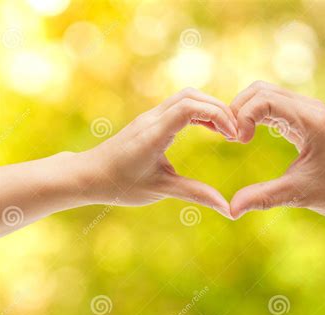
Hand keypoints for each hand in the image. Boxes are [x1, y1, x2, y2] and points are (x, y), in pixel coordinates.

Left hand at [77, 88, 237, 217]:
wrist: (88, 175)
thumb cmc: (120, 184)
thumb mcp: (161, 190)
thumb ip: (195, 194)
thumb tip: (227, 208)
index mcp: (154, 134)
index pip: (190, 107)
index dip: (217, 115)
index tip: (233, 135)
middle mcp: (152, 118)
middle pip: (191, 95)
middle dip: (218, 109)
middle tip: (236, 132)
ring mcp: (150, 116)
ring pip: (185, 97)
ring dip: (209, 108)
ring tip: (226, 131)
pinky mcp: (150, 120)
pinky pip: (179, 106)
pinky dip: (198, 112)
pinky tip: (209, 129)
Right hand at [229, 81, 324, 219]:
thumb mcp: (298, 195)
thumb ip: (262, 197)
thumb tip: (230, 209)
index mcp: (310, 121)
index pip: (263, 99)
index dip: (242, 116)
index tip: (237, 141)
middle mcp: (310, 108)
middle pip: (260, 90)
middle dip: (238, 110)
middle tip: (231, 138)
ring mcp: (309, 110)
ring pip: (265, 93)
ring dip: (246, 111)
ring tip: (238, 137)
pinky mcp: (306, 117)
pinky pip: (274, 104)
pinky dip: (256, 115)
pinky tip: (249, 135)